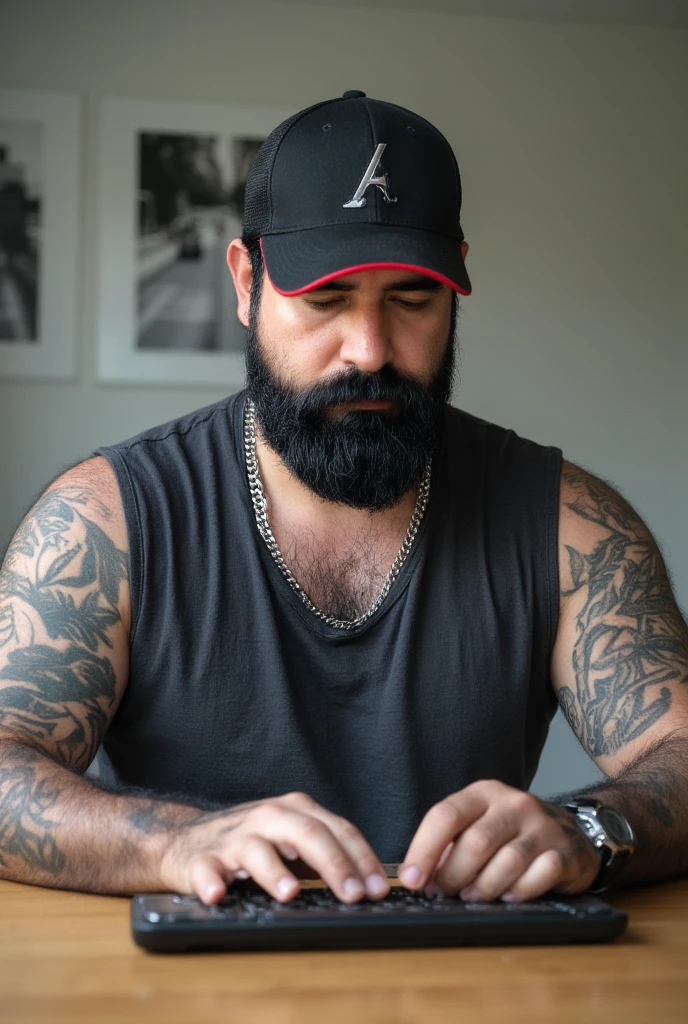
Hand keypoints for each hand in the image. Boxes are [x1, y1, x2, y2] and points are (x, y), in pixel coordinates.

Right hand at [158, 791, 390, 905]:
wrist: (185, 840)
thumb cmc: (251, 843)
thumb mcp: (292, 841)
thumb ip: (325, 856)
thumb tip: (370, 886)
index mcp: (296, 811)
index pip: (338, 830)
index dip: (362, 859)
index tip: (379, 888)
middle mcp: (268, 818)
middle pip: (307, 833)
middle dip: (334, 864)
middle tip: (354, 894)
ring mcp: (235, 838)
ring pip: (258, 849)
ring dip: (275, 872)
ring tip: (290, 893)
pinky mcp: (202, 860)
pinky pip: (207, 870)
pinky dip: (211, 882)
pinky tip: (217, 894)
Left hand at [398, 780, 601, 901]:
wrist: (570, 833)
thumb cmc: (511, 834)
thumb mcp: (478, 826)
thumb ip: (449, 846)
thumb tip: (418, 876)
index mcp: (484, 793)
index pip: (446, 815)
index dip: (423, 850)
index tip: (411, 879)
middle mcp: (514, 804)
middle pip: (476, 843)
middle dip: (453, 876)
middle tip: (445, 893)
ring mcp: (543, 826)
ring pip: (507, 862)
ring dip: (484, 888)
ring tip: (473, 897)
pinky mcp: (566, 850)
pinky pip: (540, 875)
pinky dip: (521, 892)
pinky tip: (510, 896)